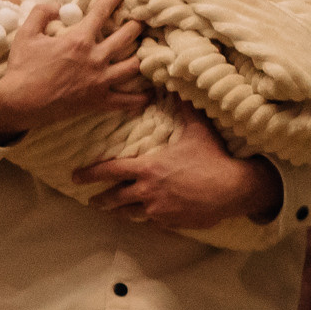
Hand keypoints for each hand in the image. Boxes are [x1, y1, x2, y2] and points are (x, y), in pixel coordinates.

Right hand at [0, 0, 148, 142]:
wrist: (19, 103)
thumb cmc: (21, 68)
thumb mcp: (25, 34)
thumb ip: (41, 13)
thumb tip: (57, 5)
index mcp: (78, 40)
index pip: (102, 11)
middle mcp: (95, 58)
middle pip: (127, 36)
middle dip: (136, 25)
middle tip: (139, 21)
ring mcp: (99, 81)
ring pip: (134, 65)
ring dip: (141, 56)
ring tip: (145, 52)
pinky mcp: (99, 101)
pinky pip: (127, 100)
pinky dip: (140, 98)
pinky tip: (149, 94)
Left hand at [72, 104, 282, 229]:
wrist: (235, 188)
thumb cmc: (214, 158)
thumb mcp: (197, 130)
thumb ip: (184, 110)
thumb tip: (177, 86)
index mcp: (147, 169)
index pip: (110, 171)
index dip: (90, 174)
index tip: (75, 177)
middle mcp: (147, 191)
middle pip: (114, 198)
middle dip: (100, 200)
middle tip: (91, 200)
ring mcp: (157, 210)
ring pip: (130, 213)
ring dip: (119, 212)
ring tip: (111, 211)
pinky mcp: (170, 222)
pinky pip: (152, 222)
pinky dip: (146, 218)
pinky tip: (144, 217)